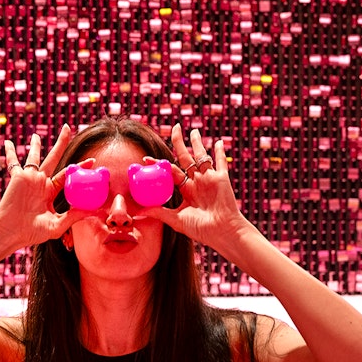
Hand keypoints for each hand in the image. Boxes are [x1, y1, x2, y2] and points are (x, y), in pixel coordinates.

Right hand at [0, 125, 84, 247]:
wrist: (12, 232)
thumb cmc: (32, 232)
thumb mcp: (57, 225)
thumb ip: (74, 216)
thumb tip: (94, 210)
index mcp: (50, 191)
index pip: (67, 175)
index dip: (80, 168)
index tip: (93, 161)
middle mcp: (40, 183)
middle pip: (54, 158)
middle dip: (61, 143)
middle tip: (68, 128)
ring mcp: (29, 179)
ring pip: (34, 157)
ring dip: (36, 145)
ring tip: (36, 135)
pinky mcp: (18, 177)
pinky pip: (13, 162)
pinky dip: (10, 152)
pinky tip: (8, 142)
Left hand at [140, 124, 252, 249]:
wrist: (222, 232)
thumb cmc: (201, 229)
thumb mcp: (177, 220)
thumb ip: (160, 213)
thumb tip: (139, 211)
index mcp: (186, 190)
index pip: (171, 173)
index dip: (159, 166)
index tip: (145, 160)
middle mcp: (197, 182)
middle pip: (185, 159)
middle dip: (179, 144)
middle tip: (174, 128)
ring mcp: (209, 180)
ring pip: (201, 157)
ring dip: (197, 143)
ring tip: (193, 131)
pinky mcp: (221, 179)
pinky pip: (220, 162)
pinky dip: (219, 152)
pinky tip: (217, 142)